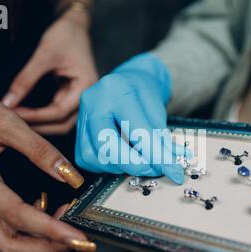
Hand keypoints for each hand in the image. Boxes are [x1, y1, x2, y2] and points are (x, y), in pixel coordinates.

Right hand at [0, 92, 94, 251]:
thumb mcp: (7, 122)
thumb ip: (40, 149)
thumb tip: (68, 175)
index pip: (16, 215)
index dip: (49, 230)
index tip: (75, 236)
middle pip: (8, 243)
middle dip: (46, 248)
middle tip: (77, 240)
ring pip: (8, 240)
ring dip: (40, 241)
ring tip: (68, 224)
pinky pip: (7, 227)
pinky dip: (32, 228)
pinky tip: (49, 210)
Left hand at [2, 9, 97, 134]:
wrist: (76, 25)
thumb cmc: (65, 35)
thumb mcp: (44, 55)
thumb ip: (26, 79)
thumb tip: (8, 101)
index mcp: (86, 87)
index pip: (60, 112)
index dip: (37, 116)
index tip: (15, 116)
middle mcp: (87, 97)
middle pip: (64, 124)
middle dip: (40, 127)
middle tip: (16, 125)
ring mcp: (81, 98)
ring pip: (63, 122)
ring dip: (43, 125)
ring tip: (20, 121)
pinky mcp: (73, 96)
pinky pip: (60, 113)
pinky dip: (45, 116)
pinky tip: (29, 114)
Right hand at [76, 53, 187, 183]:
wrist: (129, 80)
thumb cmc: (143, 91)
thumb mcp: (158, 108)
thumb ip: (162, 138)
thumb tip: (172, 164)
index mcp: (116, 90)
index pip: (137, 131)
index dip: (157, 156)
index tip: (173, 171)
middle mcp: (93, 102)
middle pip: (107, 145)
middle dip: (134, 164)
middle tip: (153, 169)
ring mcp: (82, 117)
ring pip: (96, 157)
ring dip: (121, 166)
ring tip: (140, 160)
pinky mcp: (78, 133)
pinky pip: (88, 159)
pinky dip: (108, 165)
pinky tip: (122, 158)